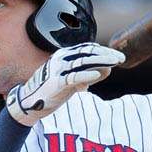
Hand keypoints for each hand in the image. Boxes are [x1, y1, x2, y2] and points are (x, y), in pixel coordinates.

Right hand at [5, 43, 124, 125]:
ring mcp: (57, 69)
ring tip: (114, 63)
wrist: (30, 103)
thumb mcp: (73, 80)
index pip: (87, 49)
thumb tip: (107, 70)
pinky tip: (99, 73)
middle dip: (106, 55)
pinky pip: (73, 77)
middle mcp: (60, 59)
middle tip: (121, 58)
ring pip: (82, 61)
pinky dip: (87, 75)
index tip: (118, 56)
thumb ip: (88, 74)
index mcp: (64, 56)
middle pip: (87, 53)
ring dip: (101, 61)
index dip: (104, 51)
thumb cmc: (53, 90)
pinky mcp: (56, 82)